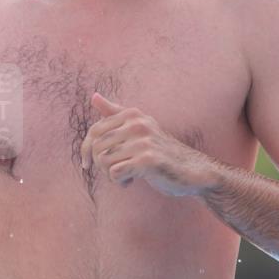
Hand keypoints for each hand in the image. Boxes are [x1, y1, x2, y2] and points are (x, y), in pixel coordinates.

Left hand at [80, 93, 212, 196]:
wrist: (192, 171)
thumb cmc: (161, 151)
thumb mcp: (139, 129)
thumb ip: (116, 113)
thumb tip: (93, 96)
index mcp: (133, 114)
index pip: (94, 131)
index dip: (86, 150)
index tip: (88, 164)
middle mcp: (137, 124)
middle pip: (97, 147)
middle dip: (101, 165)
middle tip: (117, 172)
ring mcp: (143, 141)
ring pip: (104, 161)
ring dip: (111, 175)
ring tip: (127, 176)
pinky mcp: (148, 160)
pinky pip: (115, 173)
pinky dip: (119, 182)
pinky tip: (132, 181)